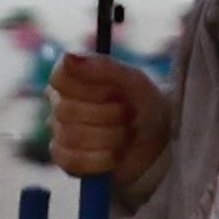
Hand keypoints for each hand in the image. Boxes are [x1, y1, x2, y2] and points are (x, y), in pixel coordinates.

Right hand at [46, 51, 171, 194]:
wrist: (159, 143)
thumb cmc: (144, 105)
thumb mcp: (134, 81)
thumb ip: (104, 67)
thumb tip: (68, 57)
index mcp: (72, 78)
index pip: (59, 77)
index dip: (90, 87)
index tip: (116, 91)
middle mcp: (60, 103)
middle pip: (66, 110)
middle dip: (108, 115)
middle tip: (128, 115)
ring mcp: (60, 133)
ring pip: (72, 137)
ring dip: (110, 138)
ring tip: (125, 136)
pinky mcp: (67, 161)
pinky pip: (72, 161)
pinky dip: (100, 160)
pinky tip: (115, 155)